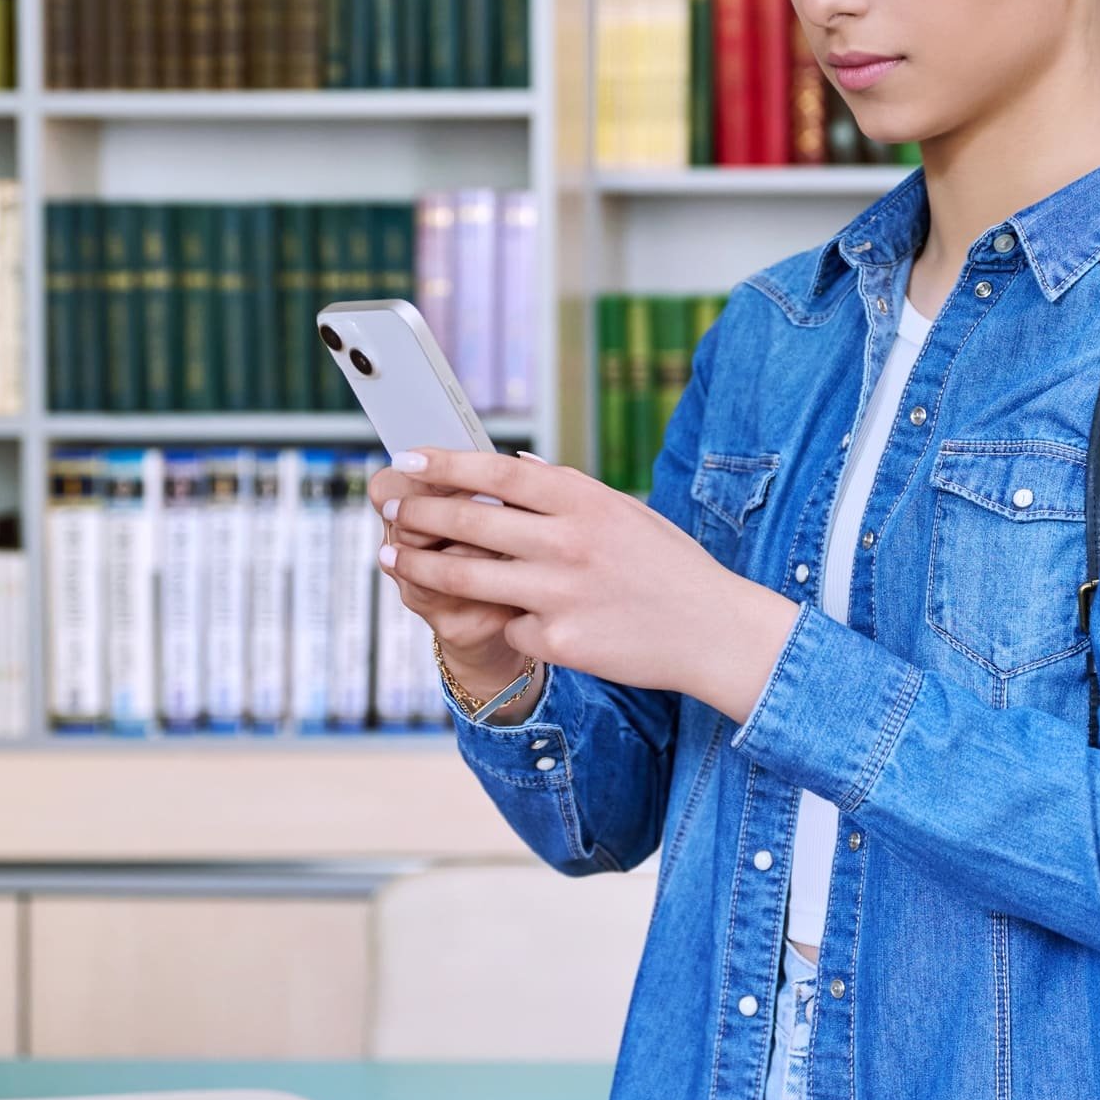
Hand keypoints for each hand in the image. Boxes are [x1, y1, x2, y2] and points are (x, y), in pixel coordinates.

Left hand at [373, 446, 803, 723]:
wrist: (711, 631)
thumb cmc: (668, 567)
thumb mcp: (624, 511)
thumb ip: (567, 492)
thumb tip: (514, 465)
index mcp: (585, 500)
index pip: (498, 472)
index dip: (446, 464)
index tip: (408, 459)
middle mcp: (567, 542)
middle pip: (469, 521)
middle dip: (417, 513)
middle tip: (388, 507)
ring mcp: (559, 593)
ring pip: (465, 575)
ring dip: (419, 564)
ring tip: (392, 557)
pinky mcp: (557, 639)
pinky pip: (506, 624)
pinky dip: (500, 619)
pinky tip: (505, 616)